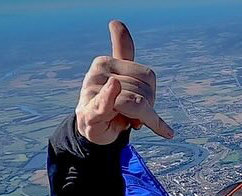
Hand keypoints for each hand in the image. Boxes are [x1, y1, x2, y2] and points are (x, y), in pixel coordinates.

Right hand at [75, 20, 174, 144]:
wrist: (92, 129)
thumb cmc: (111, 101)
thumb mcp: (120, 75)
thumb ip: (122, 50)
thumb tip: (115, 22)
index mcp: (106, 62)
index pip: (147, 76)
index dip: (151, 95)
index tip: (144, 104)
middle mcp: (98, 74)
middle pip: (144, 93)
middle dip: (146, 110)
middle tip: (133, 116)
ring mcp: (92, 93)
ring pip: (135, 104)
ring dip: (139, 120)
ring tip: (126, 120)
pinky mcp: (90, 112)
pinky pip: (104, 101)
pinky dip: (110, 96)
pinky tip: (114, 85)